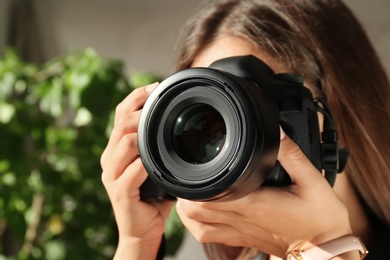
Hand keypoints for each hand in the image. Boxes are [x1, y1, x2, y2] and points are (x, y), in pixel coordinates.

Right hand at [101, 83, 173, 258]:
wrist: (141, 230)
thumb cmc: (151, 197)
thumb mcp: (154, 167)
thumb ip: (156, 148)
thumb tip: (177, 124)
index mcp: (116, 150)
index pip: (119, 115)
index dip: (134, 97)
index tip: (154, 87)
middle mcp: (109, 159)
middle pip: (119, 124)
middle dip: (139, 110)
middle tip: (159, 103)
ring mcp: (112, 176)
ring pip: (122, 145)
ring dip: (140, 135)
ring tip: (157, 128)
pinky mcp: (120, 194)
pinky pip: (129, 174)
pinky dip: (142, 165)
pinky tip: (153, 162)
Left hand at [176, 130, 352, 257]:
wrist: (327, 250)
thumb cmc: (320, 219)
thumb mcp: (312, 180)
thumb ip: (292, 154)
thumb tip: (276, 131)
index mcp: (254, 204)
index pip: (209, 197)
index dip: (194, 184)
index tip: (194, 166)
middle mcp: (241, 220)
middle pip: (195, 211)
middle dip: (186, 192)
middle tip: (191, 173)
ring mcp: (239, 232)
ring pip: (197, 226)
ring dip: (187, 209)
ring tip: (191, 190)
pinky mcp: (241, 239)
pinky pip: (209, 237)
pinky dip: (197, 224)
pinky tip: (201, 211)